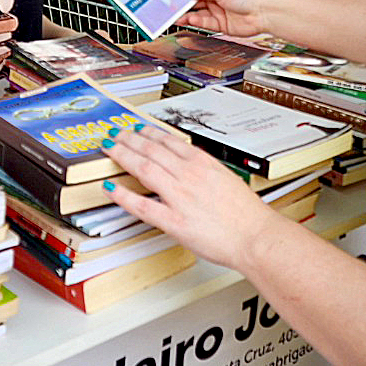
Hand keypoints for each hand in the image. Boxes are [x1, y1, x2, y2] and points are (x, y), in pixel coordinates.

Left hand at [103, 126, 280, 270]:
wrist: (255, 236)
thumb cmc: (246, 214)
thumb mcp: (227, 178)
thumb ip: (205, 170)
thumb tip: (193, 166)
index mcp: (203, 163)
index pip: (169, 140)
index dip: (148, 132)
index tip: (138, 129)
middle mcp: (189, 175)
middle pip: (151, 150)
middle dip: (129, 139)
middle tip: (116, 135)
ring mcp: (179, 196)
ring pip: (143, 168)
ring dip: (123, 155)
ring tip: (110, 150)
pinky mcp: (173, 220)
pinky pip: (141, 205)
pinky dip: (123, 195)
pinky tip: (111, 188)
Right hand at [182, 0, 278, 37]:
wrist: (265, 13)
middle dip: (181, 1)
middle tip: (169, 4)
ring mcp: (218, 10)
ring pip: (197, 12)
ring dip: (185, 13)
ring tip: (175, 14)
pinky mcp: (221, 24)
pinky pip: (204, 23)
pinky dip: (194, 21)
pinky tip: (188, 19)